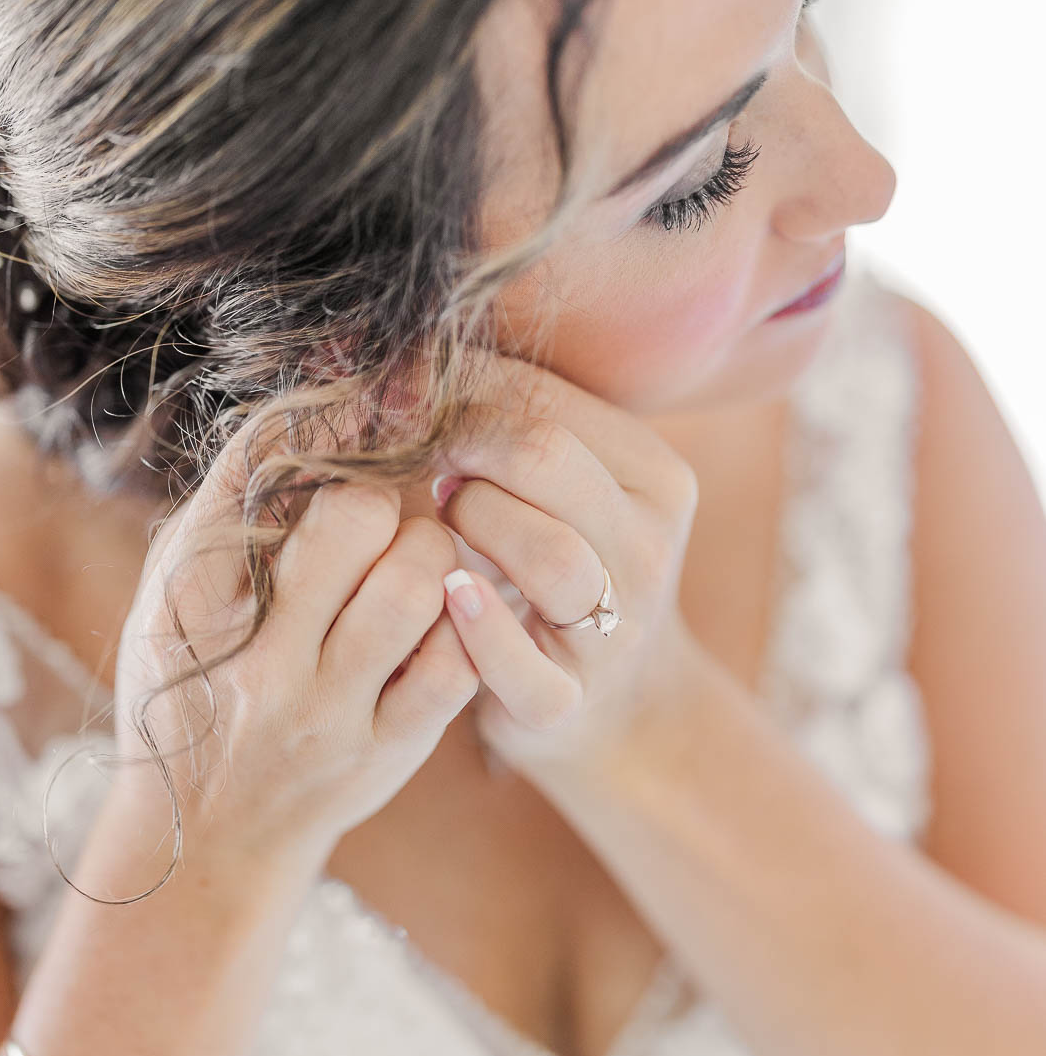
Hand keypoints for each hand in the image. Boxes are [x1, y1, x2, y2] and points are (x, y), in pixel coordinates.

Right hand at [113, 412, 480, 877]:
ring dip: (432, 551)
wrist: (210, 834)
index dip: (322, 424)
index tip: (356, 410)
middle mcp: (259, 660)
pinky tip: (444, 616)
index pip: (261, 473)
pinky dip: (464, 622)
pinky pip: (455, 661)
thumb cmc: (196, 684)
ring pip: (417, 583)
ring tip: (416, 561)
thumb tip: (314, 409)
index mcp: (193, 604)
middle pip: (355, 516)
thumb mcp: (178, 596)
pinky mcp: (389, 749)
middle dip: (382, 494)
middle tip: (380, 514)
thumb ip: (229, 510)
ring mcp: (328, 710)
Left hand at [430, 351, 700, 787]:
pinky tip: (448, 593)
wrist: (616, 701)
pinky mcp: (566, 703)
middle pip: (547, 463)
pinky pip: (522, 667)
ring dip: (474, 521)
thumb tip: (398, 352)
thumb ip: (505, 414)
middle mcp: (648, 550)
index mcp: (657, 479)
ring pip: (549, 554)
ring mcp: (614, 633)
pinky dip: (479, 628)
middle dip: (465, 445)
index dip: (462, 389)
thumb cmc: (560, 560)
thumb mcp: (559, 486)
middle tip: (425, 457)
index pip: (549, 403)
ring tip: (441, 518)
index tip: (402, 389)